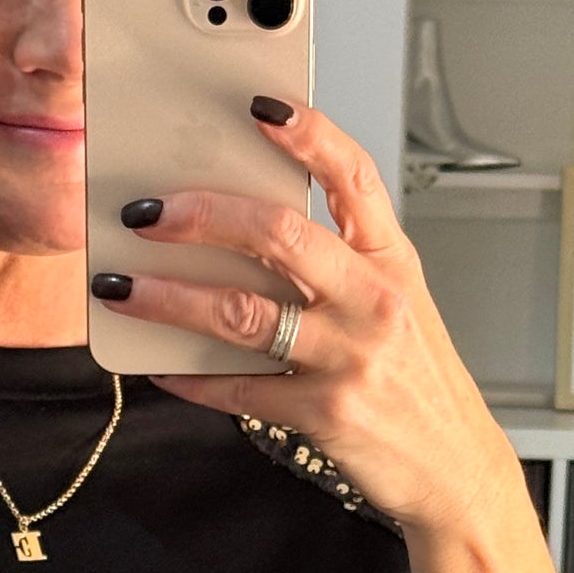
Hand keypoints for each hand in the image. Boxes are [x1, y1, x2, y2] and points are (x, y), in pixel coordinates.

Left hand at [95, 97, 520, 538]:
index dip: (307, 134)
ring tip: (119, 287)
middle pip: (278, 234)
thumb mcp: (394, 306)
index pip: (353, 176)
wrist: (454, 467)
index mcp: (391, 262)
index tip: (257, 105)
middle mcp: (374, 301)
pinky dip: (188, 377)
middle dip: (200, 215)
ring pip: (241, 312)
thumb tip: (237, 230)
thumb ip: (336, 265)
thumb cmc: (415, 381)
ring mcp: (350, 358)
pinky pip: (237, 389)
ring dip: (168, 297)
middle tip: (145, 211)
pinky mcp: (325, 413)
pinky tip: (158, 365)